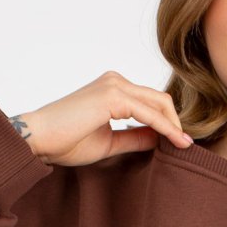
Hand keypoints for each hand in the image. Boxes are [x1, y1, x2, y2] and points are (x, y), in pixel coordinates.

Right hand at [10, 70, 192, 167]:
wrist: (39, 139)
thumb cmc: (65, 141)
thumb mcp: (109, 142)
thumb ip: (134, 137)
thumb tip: (160, 139)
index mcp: (113, 89)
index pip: (150, 102)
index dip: (168, 121)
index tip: (182, 142)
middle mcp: (115, 81)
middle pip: (159, 99)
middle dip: (176, 122)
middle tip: (187, 145)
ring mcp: (114, 85)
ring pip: (158, 103)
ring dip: (174, 125)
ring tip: (185, 145)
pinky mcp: (113, 96)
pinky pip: (148, 113)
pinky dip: (165, 128)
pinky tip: (175, 142)